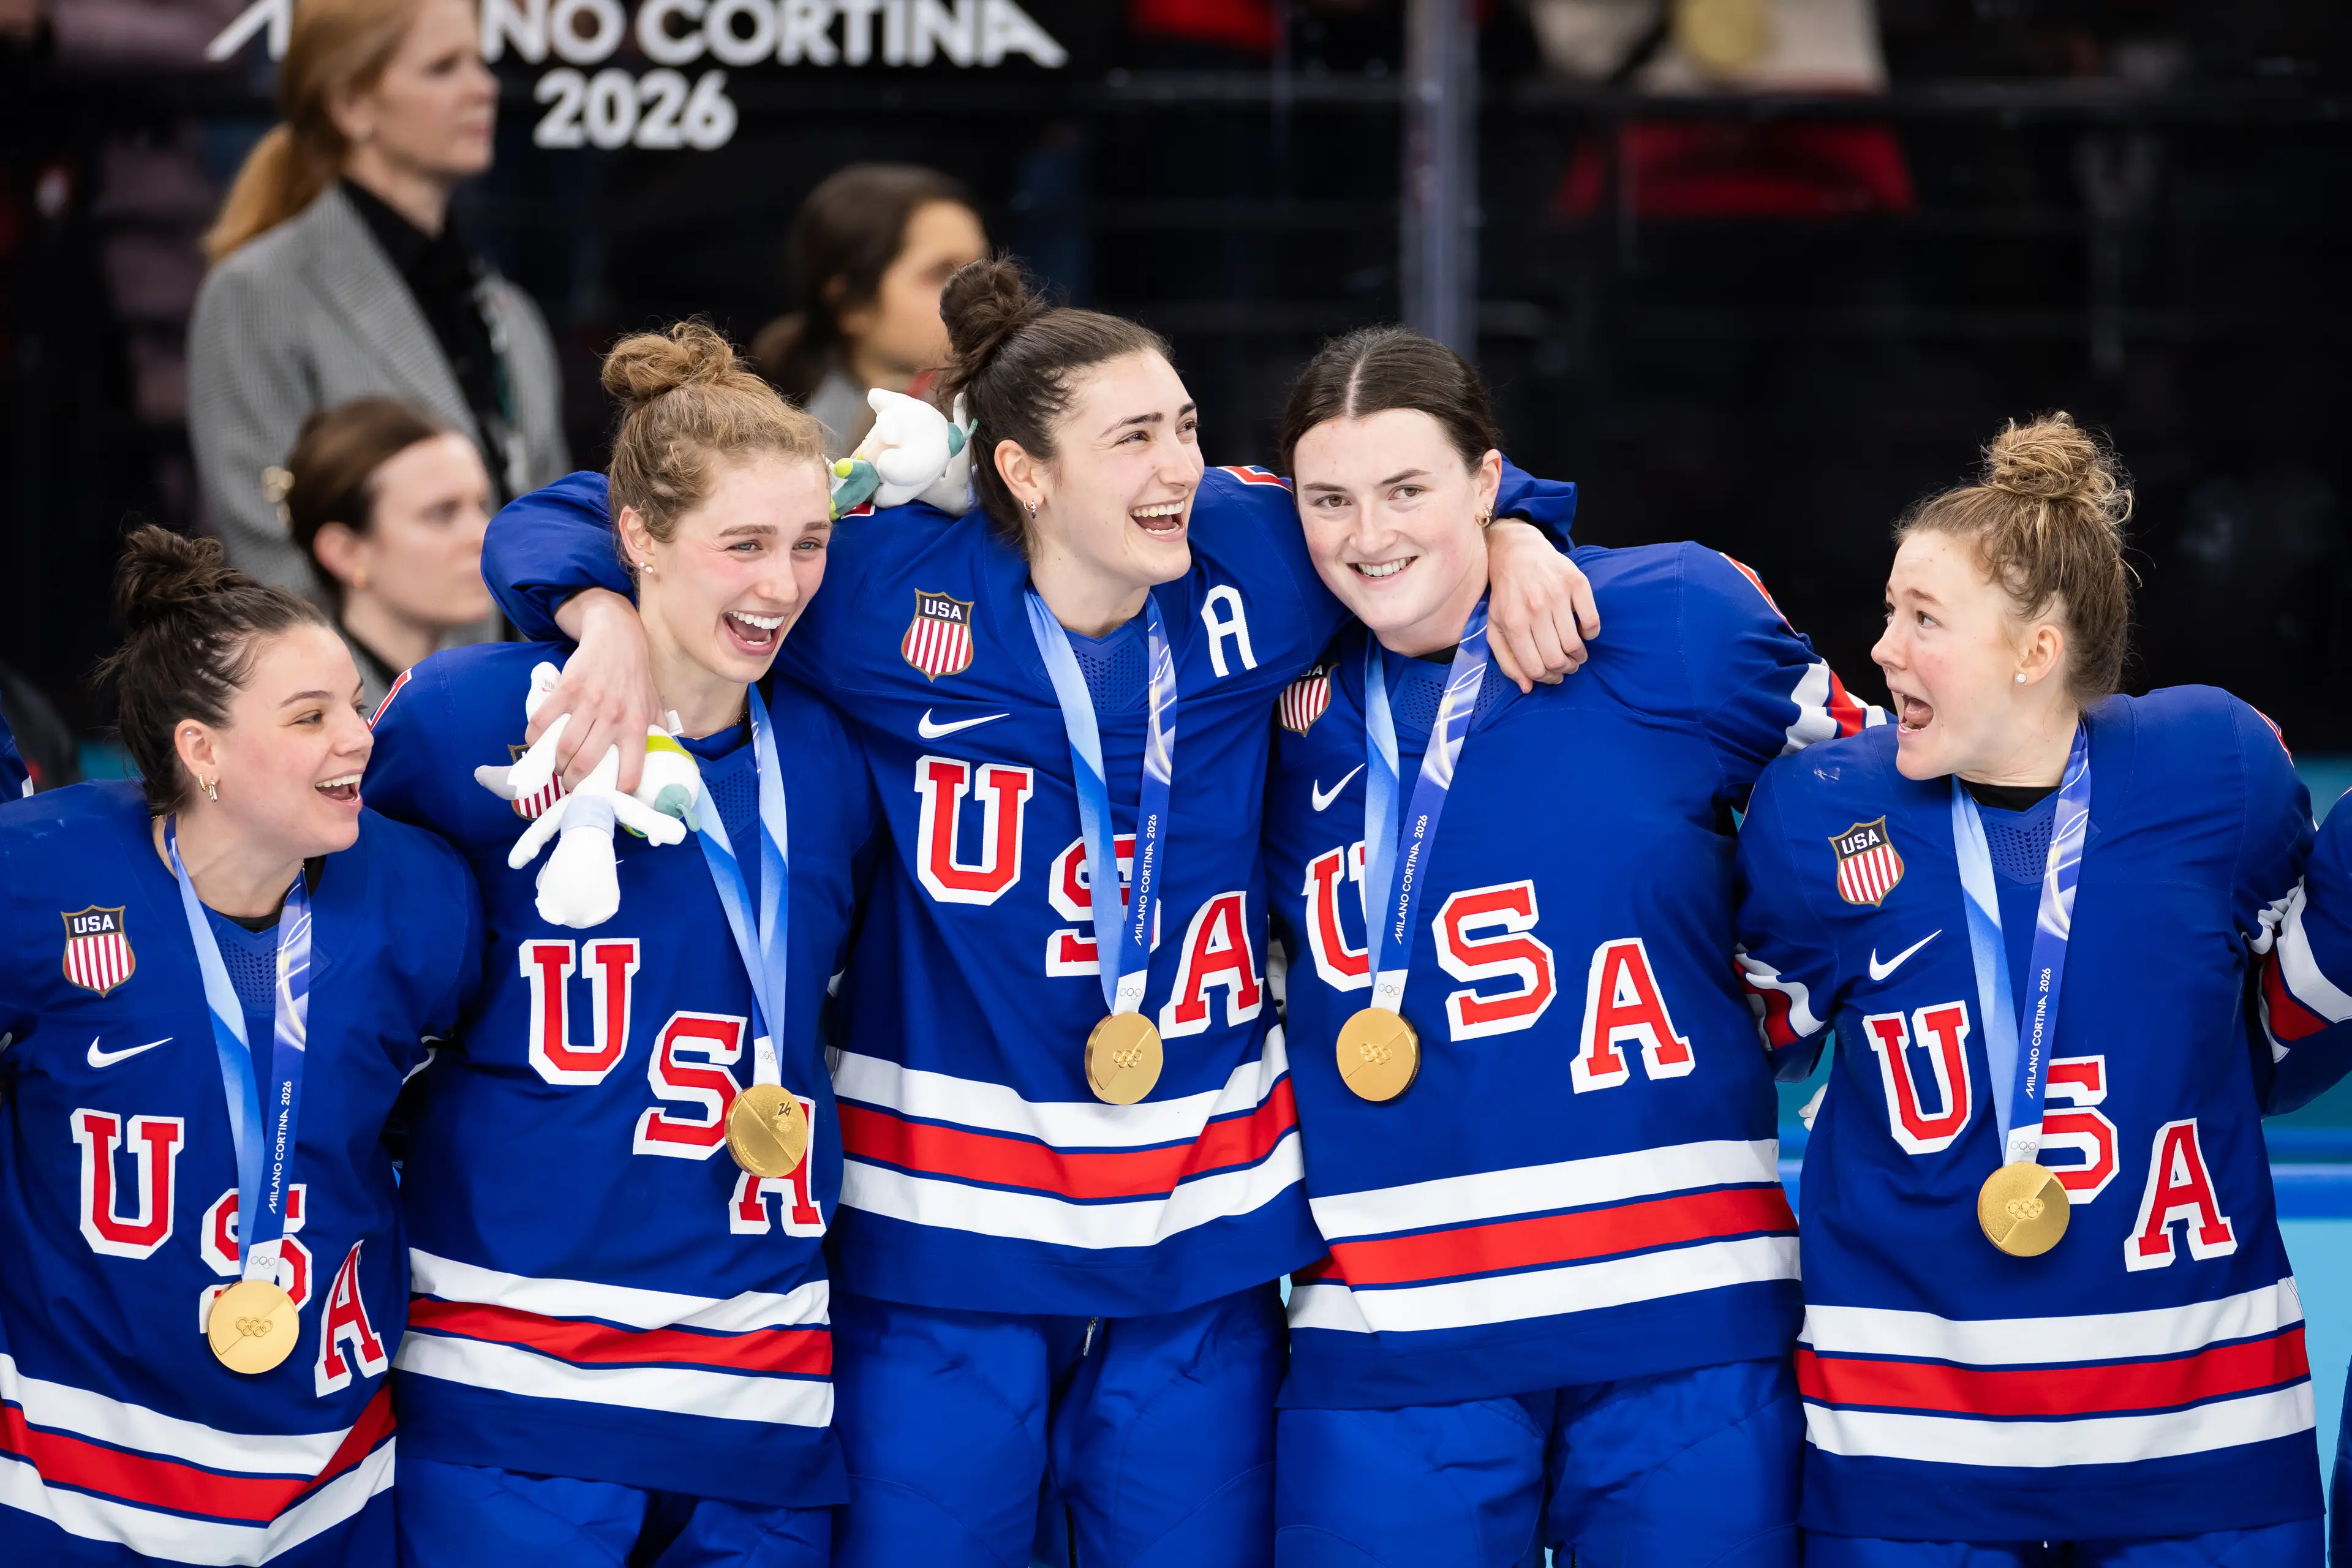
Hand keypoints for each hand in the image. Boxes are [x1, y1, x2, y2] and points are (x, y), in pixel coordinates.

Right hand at [538, 589, 661, 792]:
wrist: (617, 638)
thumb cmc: (636, 678)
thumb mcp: (654, 706)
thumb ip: (657, 734)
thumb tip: (662, 763)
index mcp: (637, 726)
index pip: (630, 771)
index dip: (617, 791)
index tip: (606, 797)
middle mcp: (614, 717)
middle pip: (585, 764)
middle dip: (573, 782)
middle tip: (570, 783)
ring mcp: (588, 702)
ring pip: (563, 748)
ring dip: (555, 764)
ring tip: (557, 766)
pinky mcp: (566, 689)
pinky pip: (541, 722)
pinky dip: (535, 739)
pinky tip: (538, 744)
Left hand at [1483, 520, 1600, 692]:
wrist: (1517, 552)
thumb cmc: (1506, 594)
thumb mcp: (1496, 626)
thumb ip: (1507, 659)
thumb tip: (1527, 687)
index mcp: (1512, 622)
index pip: (1535, 668)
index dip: (1547, 679)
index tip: (1553, 676)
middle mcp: (1534, 608)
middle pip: (1557, 659)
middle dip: (1565, 670)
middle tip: (1567, 666)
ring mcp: (1556, 594)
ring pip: (1575, 644)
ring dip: (1579, 656)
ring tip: (1576, 653)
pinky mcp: (1575, 582)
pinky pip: (1592, 621)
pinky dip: (1591, 633)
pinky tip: (1583, 631)